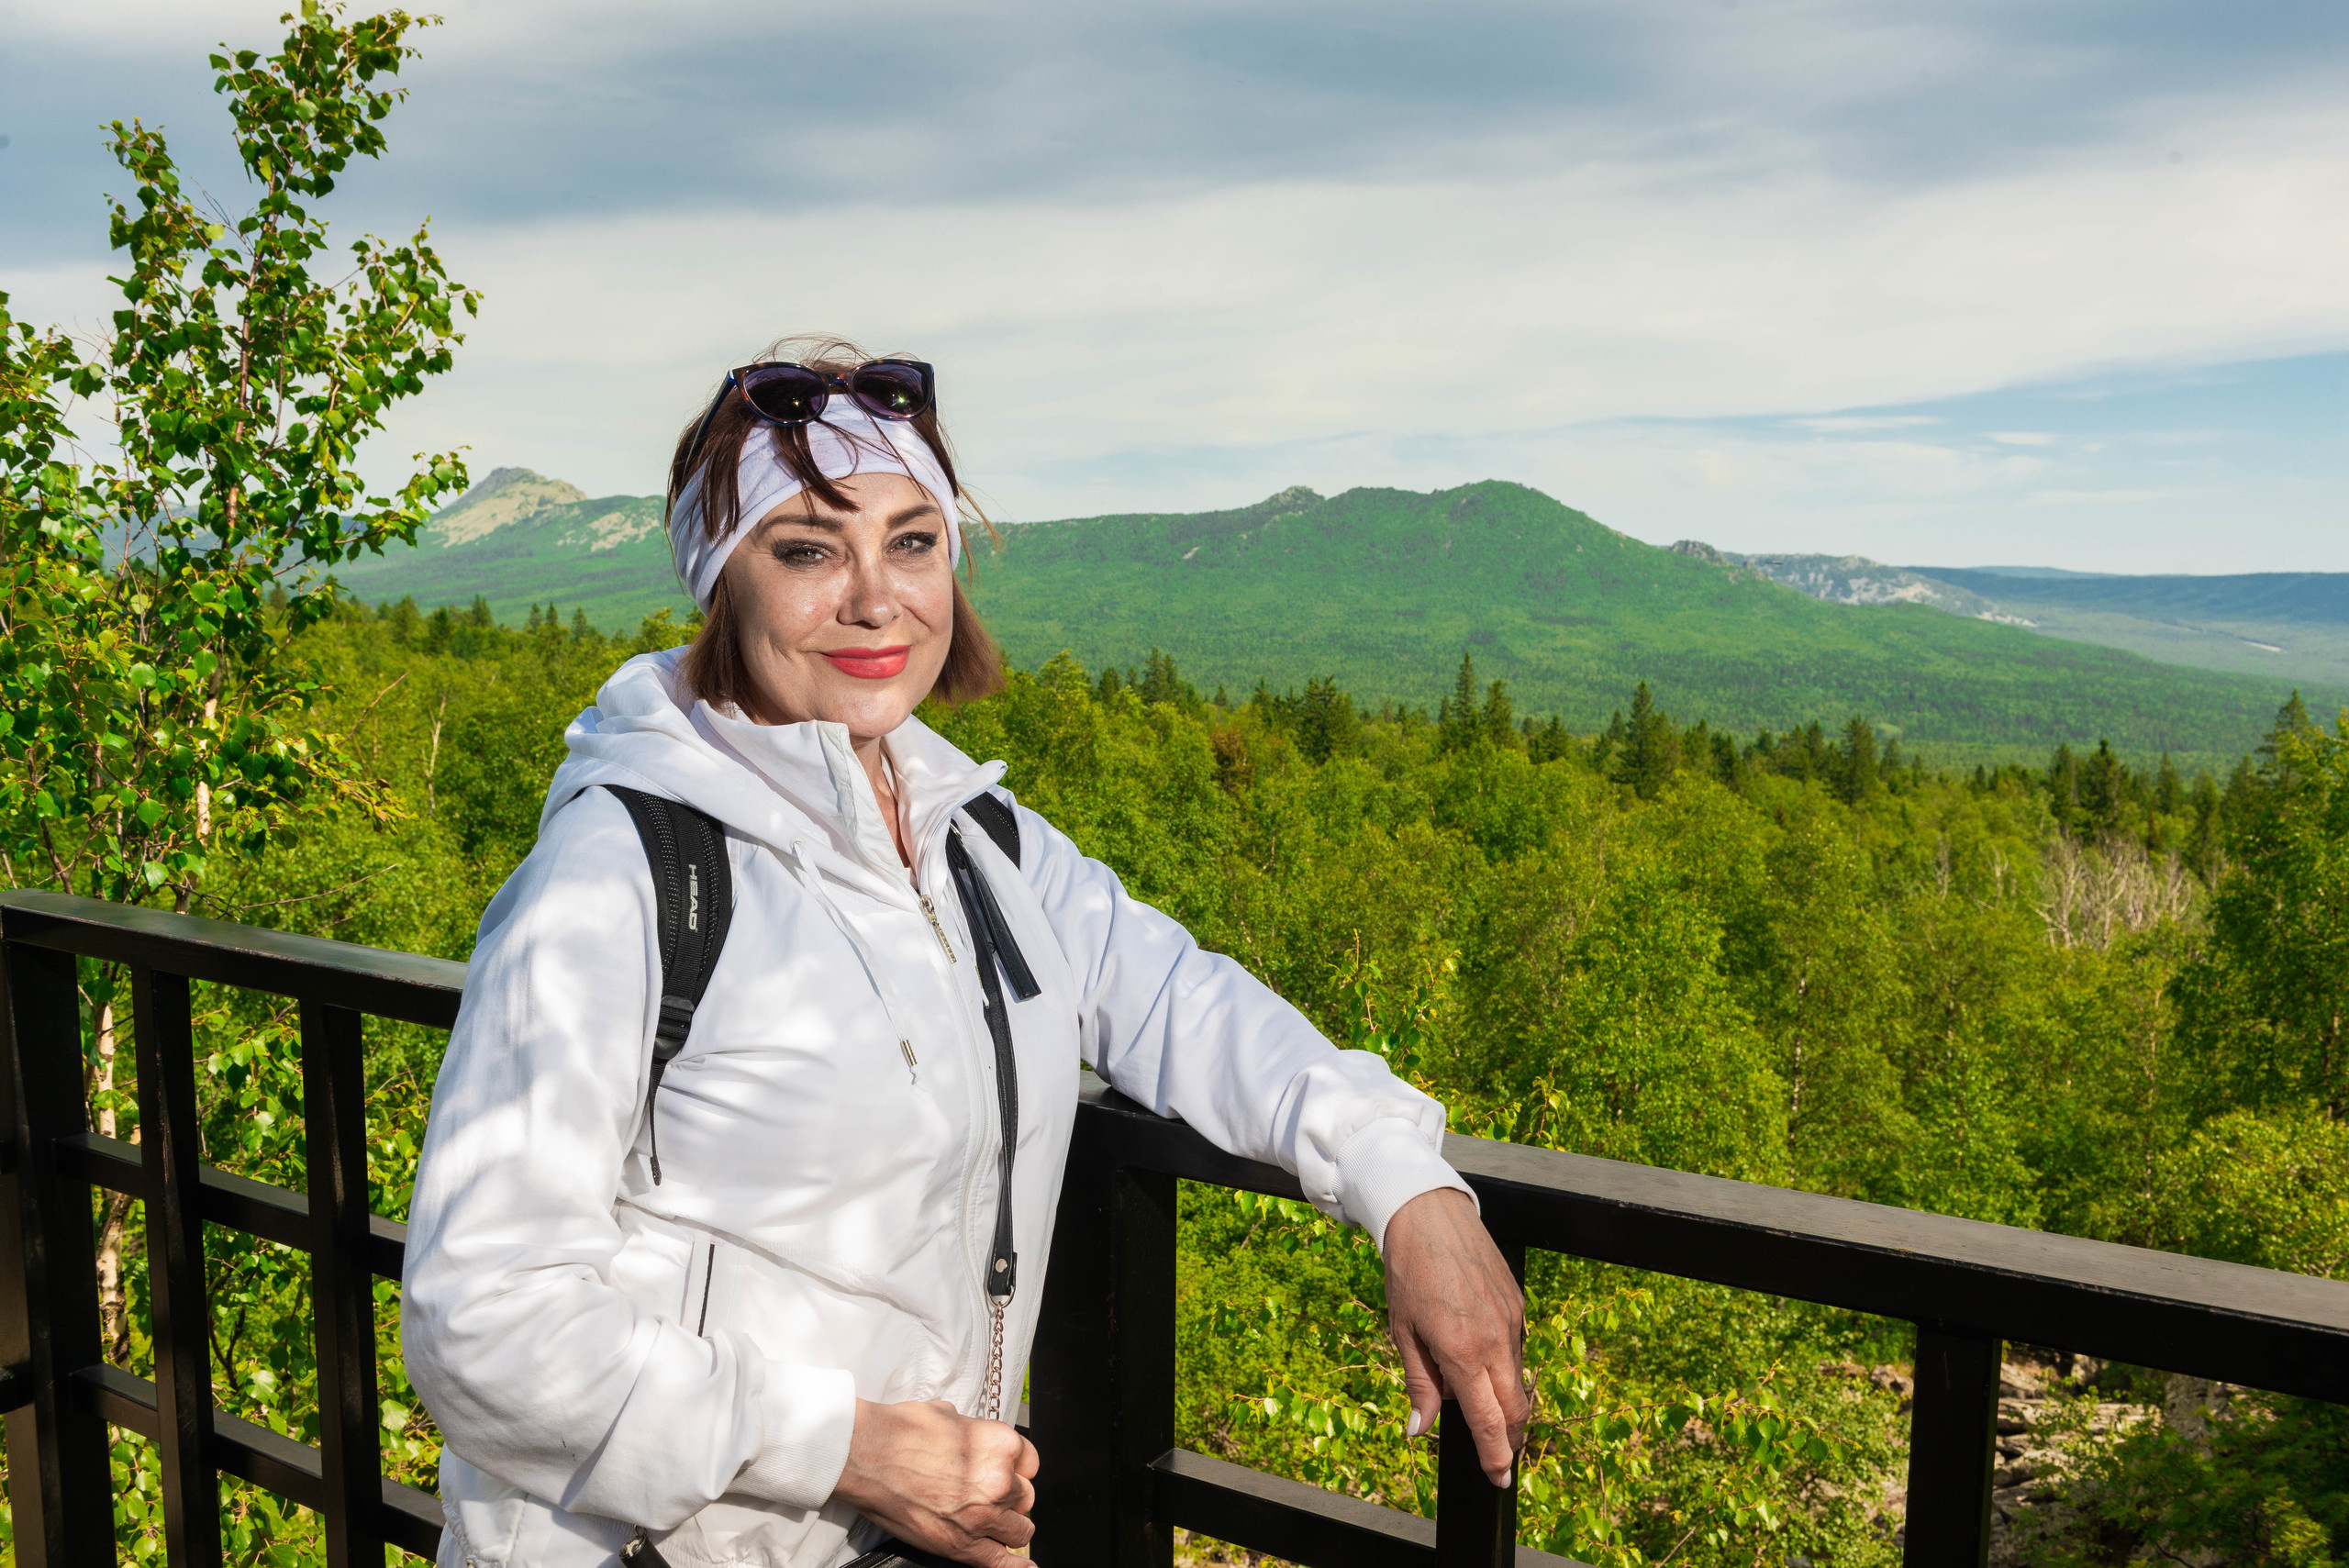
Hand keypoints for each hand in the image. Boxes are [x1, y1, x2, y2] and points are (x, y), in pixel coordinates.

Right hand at [831, 1399, 1039, 1566]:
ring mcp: (983, 1516)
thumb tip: (973, 1437)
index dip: (1017, 1469)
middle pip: (1026, 1499)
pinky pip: (1001, 1562)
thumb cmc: (901, 1431)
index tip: (1008, 1473)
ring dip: (1009, 1528)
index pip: (1031, 1464)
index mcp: (1000, 1444)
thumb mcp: (948, 1415)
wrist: (867, 1456)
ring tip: (995, 1524)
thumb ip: (973, 1432)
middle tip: (989, 1496)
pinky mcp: (962, 1544)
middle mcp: (999, 1481)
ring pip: (1020, 1531)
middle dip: (1011, 1498)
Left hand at [1382, 1187, 1527, 1485]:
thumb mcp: (1402, 1333)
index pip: (1488, 1420)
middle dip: (1509, 1437)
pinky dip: (1499, 1362)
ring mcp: (1513, 1322)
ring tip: (1463, 1381)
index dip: (1495, 1455)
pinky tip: (1473, 1347)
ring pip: (1516, 1378)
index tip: (1499, 1478)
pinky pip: (1515, 1348)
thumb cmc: (1407, 1274)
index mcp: (1463, 1353)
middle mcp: (1497, 1341)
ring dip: (1499, 1396)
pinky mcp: (1519, 1304)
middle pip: (1515, 1408)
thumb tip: (1421, 1429)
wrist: (1429, 1214)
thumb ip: (1419, 1384)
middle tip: (1497, 1456)